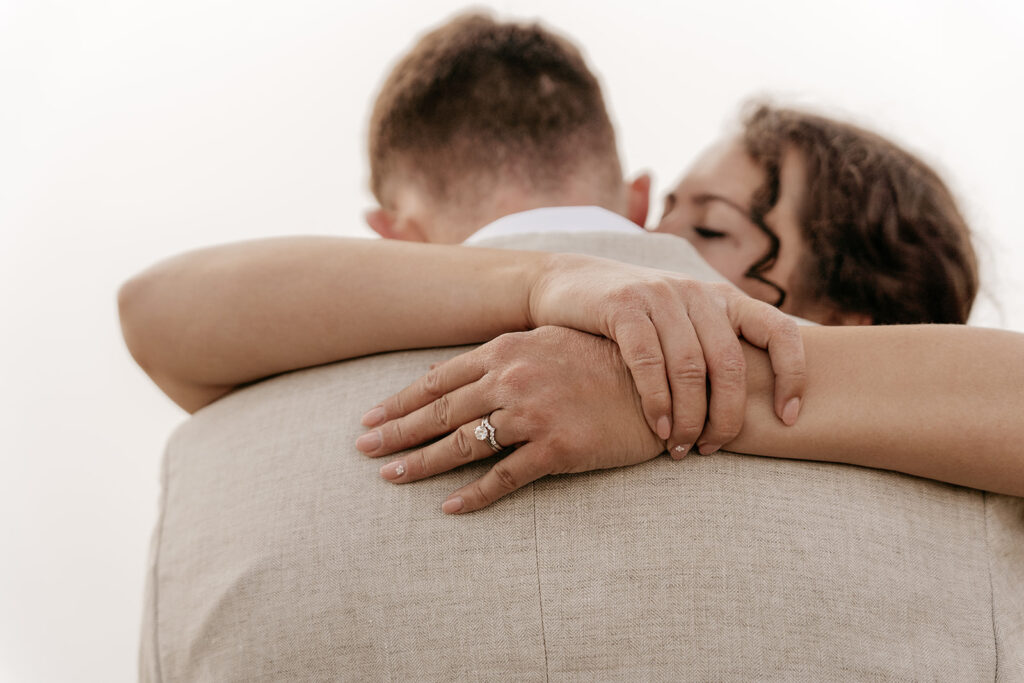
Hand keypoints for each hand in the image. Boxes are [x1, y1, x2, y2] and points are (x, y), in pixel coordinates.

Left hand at [356, 327, 664, 512]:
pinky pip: (504, 477)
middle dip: (396, 432)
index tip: (371, 416)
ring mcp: (533, 413)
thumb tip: (463, 371)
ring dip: (421, 463)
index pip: (439, 379)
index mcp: (507, 350)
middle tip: (362, 449)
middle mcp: (513, 379)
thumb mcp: (549, 343)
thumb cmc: (603, 361)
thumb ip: (506, 356)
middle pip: (441, 412)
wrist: (659, 383)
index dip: (401, 400)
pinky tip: (449, 508)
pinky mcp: (557, 448)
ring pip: (463, 444)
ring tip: (391, 477)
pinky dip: (474, 495)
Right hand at [527, 254, 805, 453]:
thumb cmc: (631, 320)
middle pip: (730, 364)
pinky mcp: (623, 305)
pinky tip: (657, 428)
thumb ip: (713, 349)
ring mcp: (660, 295)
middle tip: (712, 449)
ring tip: (680, 448)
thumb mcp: (681, 323)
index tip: (788, 418)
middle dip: (726, 416)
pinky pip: (648, 361)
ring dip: (689, 417)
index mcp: (723, 298)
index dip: (793, 376)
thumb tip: (758, 405)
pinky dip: (656, 401)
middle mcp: (697, 292)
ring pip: (690, 368)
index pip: (780, 332)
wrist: (565, 283)